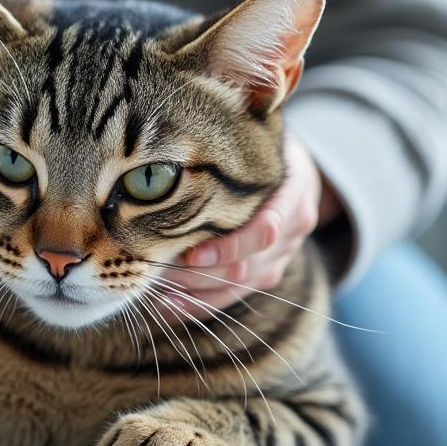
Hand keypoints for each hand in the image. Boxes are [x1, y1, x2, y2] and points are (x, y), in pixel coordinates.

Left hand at [160, 132, 339, 314]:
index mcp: (292, 194)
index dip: (228, 247)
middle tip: (156, 271)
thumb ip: (227, 149)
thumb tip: (173, 142)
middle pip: (248, 266)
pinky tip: (166, 307)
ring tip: (153, 293)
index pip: (266, 230)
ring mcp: (282, 255)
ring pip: (239, 287)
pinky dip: (198, 304)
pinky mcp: (266, 272)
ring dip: (194, 293)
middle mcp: (293, 230)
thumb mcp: (254, 138)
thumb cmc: (259, 147)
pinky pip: (233, 297)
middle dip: (200, 274)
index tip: (190, 253)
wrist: (293, 167)